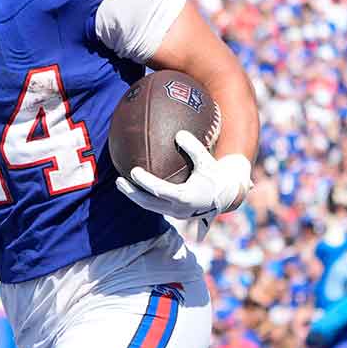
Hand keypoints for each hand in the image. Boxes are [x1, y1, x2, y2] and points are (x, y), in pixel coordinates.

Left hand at [115, 130, 251, 240]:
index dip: (145, 182)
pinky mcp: (175, 213)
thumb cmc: (216, 175)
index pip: (160, 190)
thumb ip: (194, 148)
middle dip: (131, 193)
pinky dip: (143, 196)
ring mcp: (176, 213)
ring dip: (134, 196)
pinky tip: (133, 185)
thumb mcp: (207, 160)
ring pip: (149, 207)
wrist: (228, 195)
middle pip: (148, 203)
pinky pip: (154, 205)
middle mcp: (179, 209)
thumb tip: (179, 133)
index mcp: (186, 197)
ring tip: (120, 183)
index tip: (133, 170)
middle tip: (118, 180)